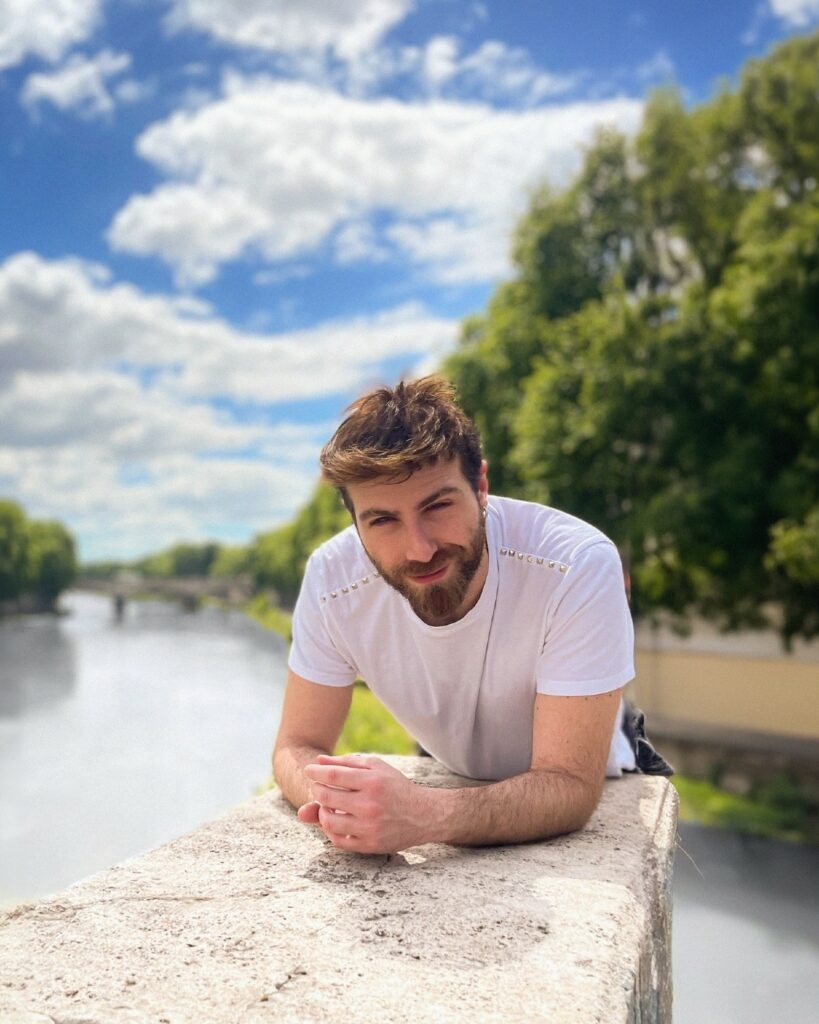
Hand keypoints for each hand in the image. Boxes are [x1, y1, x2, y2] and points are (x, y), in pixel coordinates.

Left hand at [298, 753, 431, 853]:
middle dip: (317, 790)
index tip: (309, 770)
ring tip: (326, 805)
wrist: (423, 815)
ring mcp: (370, 827)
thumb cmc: (395, 787)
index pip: (333, 775)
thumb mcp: (377, 767)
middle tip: (317, 787)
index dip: (316, 772)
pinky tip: (334, 820)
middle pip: (327, 797)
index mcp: (372, 782)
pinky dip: (330, 830)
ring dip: (321, 811)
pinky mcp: (370, 845)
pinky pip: (338, 841)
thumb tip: (319, 760)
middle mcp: (370, 805)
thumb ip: (348, 762)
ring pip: (329, 821)